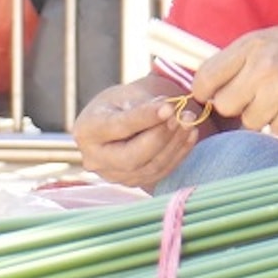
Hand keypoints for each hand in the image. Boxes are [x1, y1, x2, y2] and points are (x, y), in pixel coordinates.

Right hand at [71, 80, 209, 189]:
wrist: (120, 118)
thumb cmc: (122, 102)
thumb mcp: (127, 95)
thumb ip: (143, 105)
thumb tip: (168, 110)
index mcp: (86, 130)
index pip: (119, 127)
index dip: (146, 118)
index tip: (170, 107)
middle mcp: (94, 159)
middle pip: (132, 157)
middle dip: (161, 137)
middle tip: (183, 117)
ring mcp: (113, 175)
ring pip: (149, 168)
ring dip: (175, 145)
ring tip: (190, 121)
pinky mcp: (132, 182)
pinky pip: (160, 173)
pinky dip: (179, 154)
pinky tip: (191, 135)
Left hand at [190, 26, 277, 135]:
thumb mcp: (273, 40)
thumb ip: (241, 59)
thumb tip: (207, 84)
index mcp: (252, 45)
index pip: (206, 76)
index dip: (204, 92)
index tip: (209, 97)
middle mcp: (263, 66)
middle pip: (224, 104)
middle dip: (236, 107)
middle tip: (255, 98)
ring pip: (250, 121)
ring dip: (264, 116)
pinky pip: (276, 129)